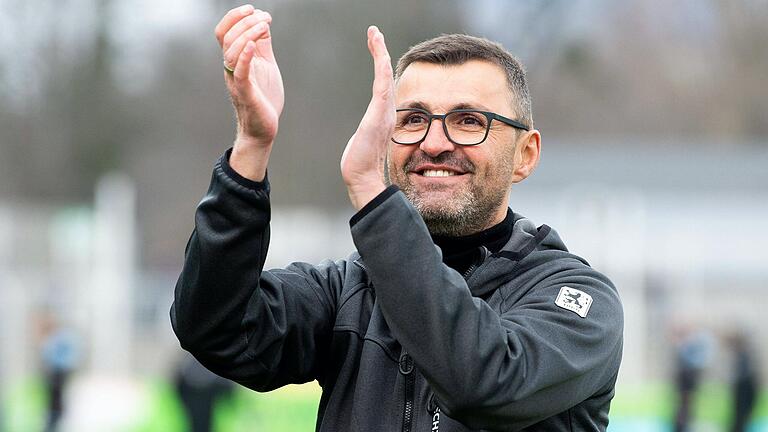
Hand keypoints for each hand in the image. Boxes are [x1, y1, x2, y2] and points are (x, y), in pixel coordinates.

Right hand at [216, 4, 283, 180]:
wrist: (263, 129)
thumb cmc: (263, 98)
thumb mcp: (265, 65)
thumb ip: (263, 46)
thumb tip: (263, 22)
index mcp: (234, 60)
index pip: (224, 32)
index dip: (235, 17)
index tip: (253, 8)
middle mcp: (231, 69)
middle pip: (226, 38)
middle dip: (244, 22)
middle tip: (263, 17)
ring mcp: (236, 81)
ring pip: (231, 52)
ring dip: (248, 34)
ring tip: (264, 26)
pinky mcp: (246, 93)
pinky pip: (240, 73)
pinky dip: (246, 57)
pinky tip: (255, 45)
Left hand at [340, 26, 393, 209]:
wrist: (362, 178)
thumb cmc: (361, 164)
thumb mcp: (363, 141)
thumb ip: (368, 133)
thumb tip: (366, 135)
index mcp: (383, 115)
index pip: (383, 84)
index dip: (380, 64)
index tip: (376, 47)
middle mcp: (387, 111)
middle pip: (385, 74)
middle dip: (380, 51)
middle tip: (374, 32)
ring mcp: (384, 112)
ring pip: (384, 75)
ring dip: (380, 53)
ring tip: (375, 34)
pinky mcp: (378, 116)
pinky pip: (382, 86)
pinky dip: (381, 67)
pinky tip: (379, 53)